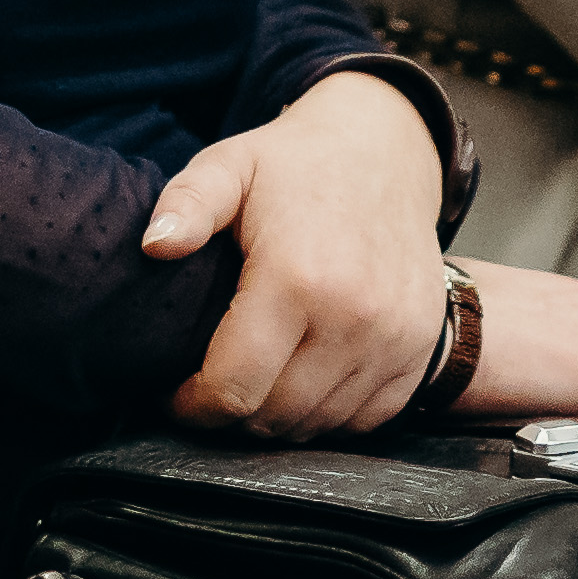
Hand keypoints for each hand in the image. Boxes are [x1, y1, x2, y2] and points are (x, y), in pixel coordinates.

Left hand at [145, 71, 451, 434]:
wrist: (384, 153)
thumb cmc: (296, 165)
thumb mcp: (228, 165)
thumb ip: (187, 204)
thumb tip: (154, 246)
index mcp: (298, 277)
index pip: (234, 386)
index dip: (193, 405)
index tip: (175, 394)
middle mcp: (355, 318)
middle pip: (275, 416)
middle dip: (231, 414)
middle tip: (212, 385)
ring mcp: (396, 340)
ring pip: (318, 425)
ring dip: (279, 417)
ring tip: (255, 379)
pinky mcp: (423, 352)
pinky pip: (364, 419)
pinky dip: (328, 414)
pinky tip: (303, 378)